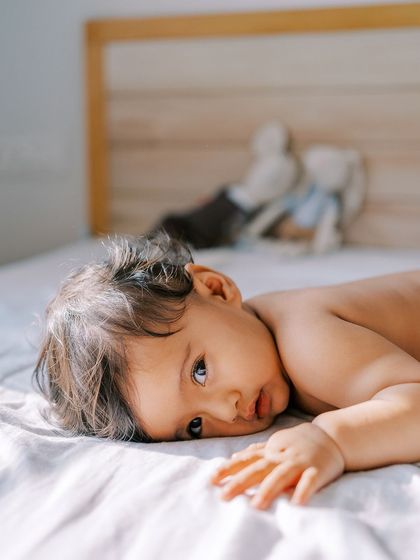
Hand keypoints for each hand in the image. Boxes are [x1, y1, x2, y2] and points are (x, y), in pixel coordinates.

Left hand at [211, 422, 344, 508]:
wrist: (331, 435)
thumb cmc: (299, 442)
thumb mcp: (276, 443)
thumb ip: (257, 450)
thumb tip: (235, 456)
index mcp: (271, 451)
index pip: (246, 460)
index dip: (229, 468)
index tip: (212, 479)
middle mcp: (282, 455)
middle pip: (258, 469)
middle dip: (240, 482)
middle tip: (224, 496)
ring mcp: (300, 461)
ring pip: (281, 475)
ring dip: (268, 490)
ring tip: (256, 506)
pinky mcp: (318, 470)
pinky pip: (310, 481)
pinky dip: (303, 491)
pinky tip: (296, 503)